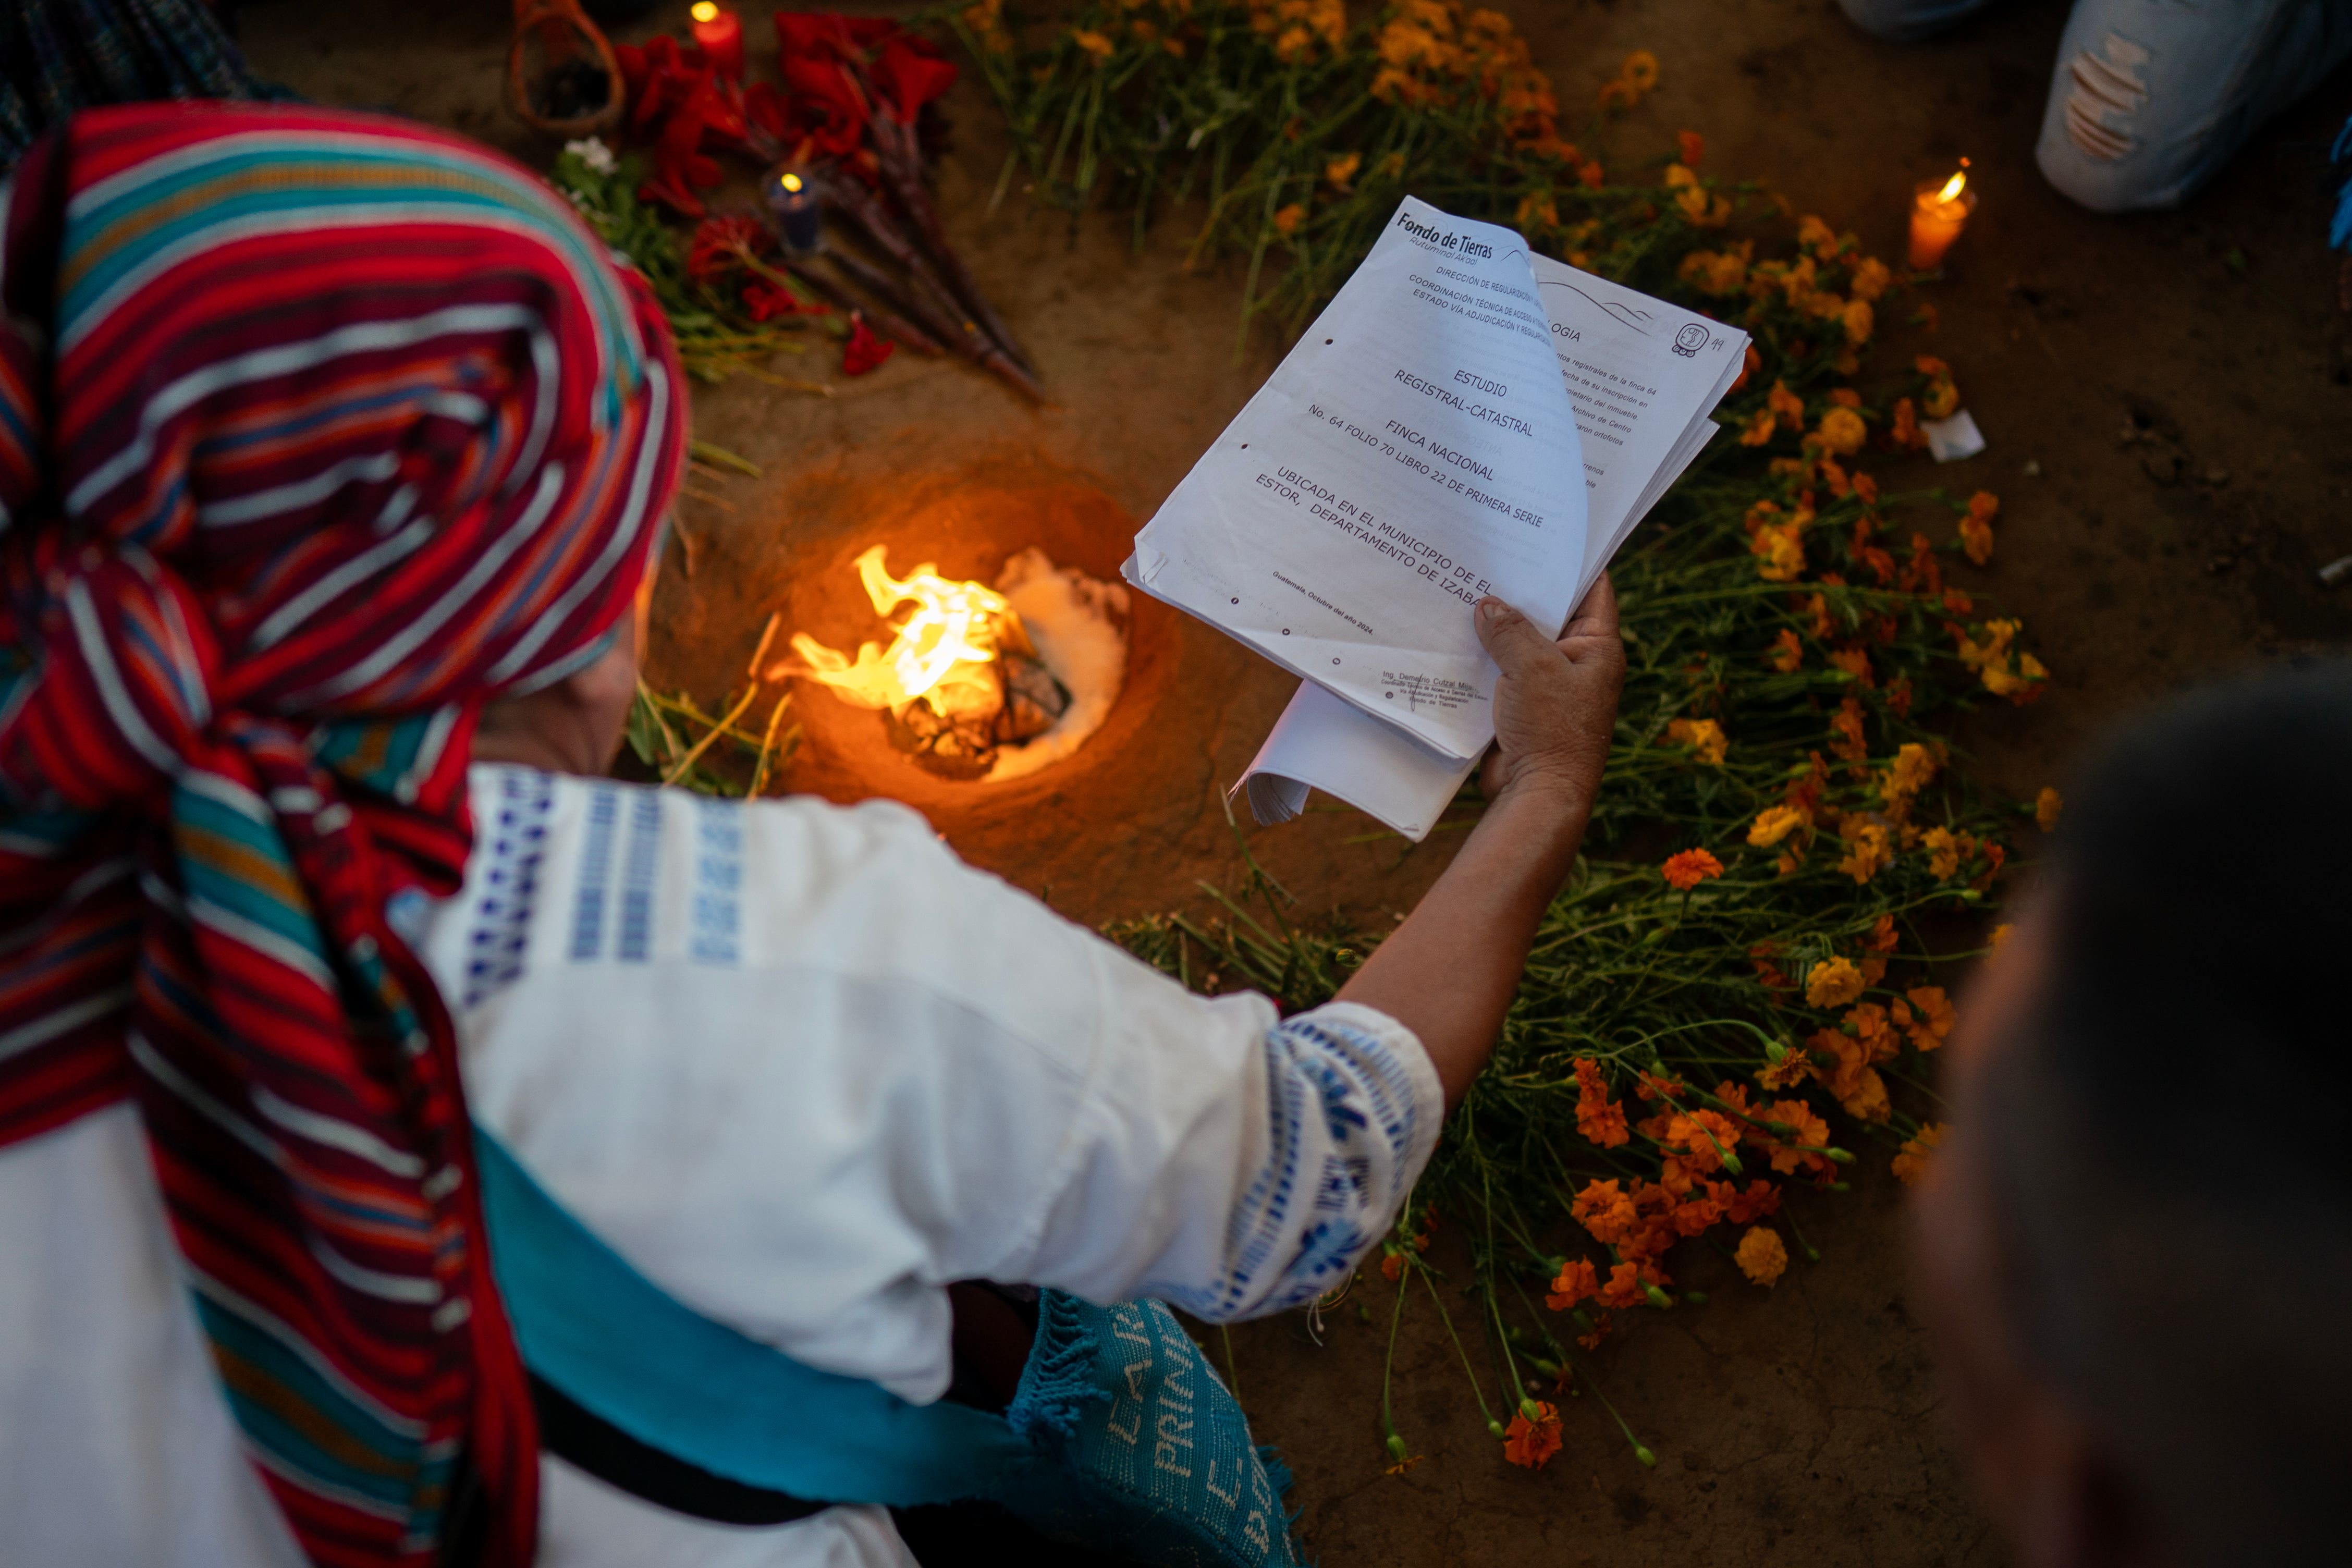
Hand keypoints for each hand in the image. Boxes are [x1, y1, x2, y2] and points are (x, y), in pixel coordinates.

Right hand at [1475, 574, 1623, 814]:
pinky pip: (1501, 670)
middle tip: (1489, 554)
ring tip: (1462, 588)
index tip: (1546, 530)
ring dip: (1495, 625)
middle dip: (1520, 590)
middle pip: (1549, 612)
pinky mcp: (1522, 705)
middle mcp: (1577, 662)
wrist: (1539, 794)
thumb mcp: (1533, 668)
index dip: (1573, 559)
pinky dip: (1482, 656)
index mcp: (1598, 648)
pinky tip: (1453, 636)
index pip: (1593, 588)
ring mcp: (1549, 685)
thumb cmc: (1552, 732)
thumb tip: (1488, 605)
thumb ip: (1511, 630)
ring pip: (1520, 642)